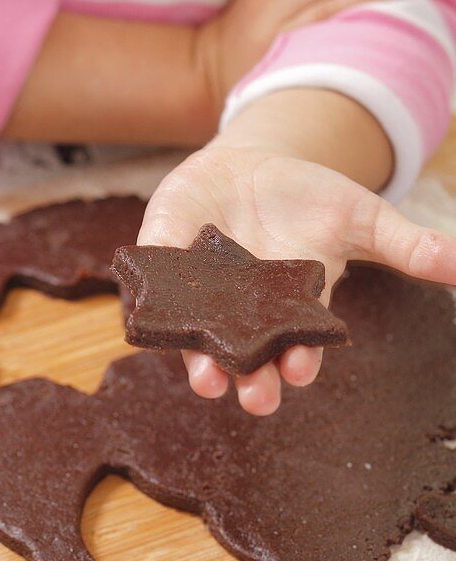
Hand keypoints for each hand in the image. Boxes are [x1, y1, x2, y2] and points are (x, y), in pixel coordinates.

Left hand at [140, 140, 455, 415]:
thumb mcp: (362, 218)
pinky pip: (153, 274)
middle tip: (255, 398)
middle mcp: (240, 309)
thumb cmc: (309, 198)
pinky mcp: (164, 249)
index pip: (294, 347)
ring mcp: (200, 282)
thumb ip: (408, 246)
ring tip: (206, 379)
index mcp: (289, 308)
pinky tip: (152, 305)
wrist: (254, 162)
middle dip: (249, 378)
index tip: (299, 371)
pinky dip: (151, 289)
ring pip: (192, 330)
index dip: (297, 362)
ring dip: (196, 356)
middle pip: (242, 355)